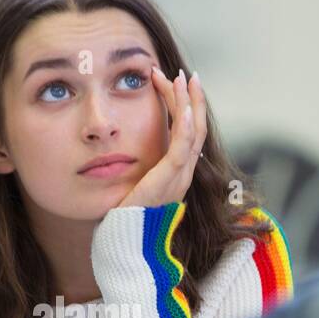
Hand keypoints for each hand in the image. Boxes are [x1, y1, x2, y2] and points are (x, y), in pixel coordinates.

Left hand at [118, 66, 207, 209]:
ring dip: (188, 102)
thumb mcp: (132, 187)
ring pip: (192, 132)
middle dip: (190, 98)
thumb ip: (136, 170)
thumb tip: (125, 153)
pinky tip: (183, 106)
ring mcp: (179, 178)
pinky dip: (185, 126)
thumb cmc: (123, 219)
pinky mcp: (168, 181)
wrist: (124, 244)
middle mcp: (183, 174)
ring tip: (182, 78)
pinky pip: (182, 149)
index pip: (186, 132)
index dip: (182, 105)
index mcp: (176, 174)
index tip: (170, 83)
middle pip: (195, 127)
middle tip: (183, 73)